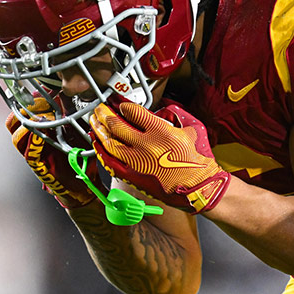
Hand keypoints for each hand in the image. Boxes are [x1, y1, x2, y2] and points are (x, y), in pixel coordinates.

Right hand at [6, 98, 96, 208]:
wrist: (84, 184)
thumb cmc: (79, 158)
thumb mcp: (78, 131)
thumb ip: (71, 115)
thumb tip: (69, 96)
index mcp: (39, 131)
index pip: (23, 112)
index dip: (29, 100)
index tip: (41, 91)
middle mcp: (32, 142)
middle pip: (13, 123)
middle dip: (25, 110)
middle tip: (42, 103)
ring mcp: (34, 154)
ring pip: (17, 138)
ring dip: (27, 125)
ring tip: (42, 117)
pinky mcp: (39, 168)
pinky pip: (29, 154)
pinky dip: (33, 142)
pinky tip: (40, 133)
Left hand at [89, 101, 230, 213]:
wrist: (200, 187)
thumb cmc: (198, 159)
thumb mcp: (192, 127)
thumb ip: (174, 115)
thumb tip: (160, 110)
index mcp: (161, 131)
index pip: (133, 112)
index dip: (124, 106)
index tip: (121, 106)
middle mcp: (146, 145)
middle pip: (116, 125)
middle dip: (105, 115)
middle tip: (99, 110)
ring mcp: (137, 162)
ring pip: (109, 143)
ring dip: (99, 131)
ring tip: (93, 123)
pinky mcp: (133, 177)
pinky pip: (111, 163)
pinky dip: (102, 152)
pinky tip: (97, 144)